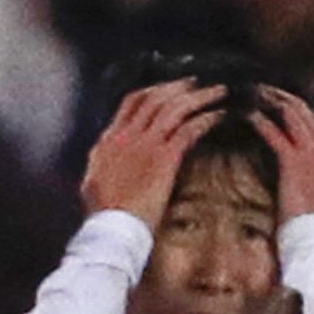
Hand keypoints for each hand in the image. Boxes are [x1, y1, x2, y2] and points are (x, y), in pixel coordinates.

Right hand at [81, 79, 225, 225]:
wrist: (110, 230)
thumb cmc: (103, 217)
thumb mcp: (94, 183)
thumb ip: (102, 165)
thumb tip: (105, 159)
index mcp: (109, 141)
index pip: (131, 103)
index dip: (152, 91)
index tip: (168, 89)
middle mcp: (126, 136)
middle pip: (154, 98)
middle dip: (177, 87)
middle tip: (195, 83)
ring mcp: (145, 145)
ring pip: (174, 108)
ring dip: (199, 96)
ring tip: (217, 92)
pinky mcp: (164, 159)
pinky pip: (189, 130)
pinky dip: (207, 119)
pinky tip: (219, 116)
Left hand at [250, 86, 313, 222]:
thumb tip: (304, 183)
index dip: (295, 109)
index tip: (277, 101)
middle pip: (304, 113)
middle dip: (281, 97)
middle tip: (260, 89)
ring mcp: (312, 156)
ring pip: (291, 115)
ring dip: (270, 101)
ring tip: (251, 94)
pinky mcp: (294, 163)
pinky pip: (275, 133)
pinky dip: (260, 121)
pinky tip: (246, 114)